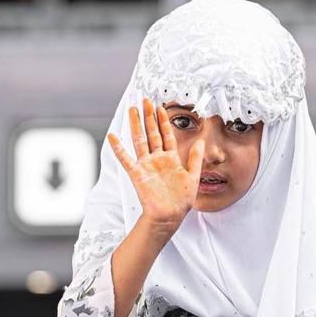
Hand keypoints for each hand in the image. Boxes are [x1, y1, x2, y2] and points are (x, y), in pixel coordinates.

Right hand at [108, 98, 204, 241]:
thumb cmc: (181, 200)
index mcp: (171, 159)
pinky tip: (113, 136)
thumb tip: (202, 141)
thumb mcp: (193, 176)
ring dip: (135, 125)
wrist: (170, 216)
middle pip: (151, 133)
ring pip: (139, 140)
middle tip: (145, 100)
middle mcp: (157, 159)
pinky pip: (126, 159)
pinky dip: (118, 148)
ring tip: (131, 110)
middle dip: (148, 116)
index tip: (161, 107)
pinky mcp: (137, 174)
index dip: (164, 121)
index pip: (166, 135)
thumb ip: (196, 158)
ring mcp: (146, 165)